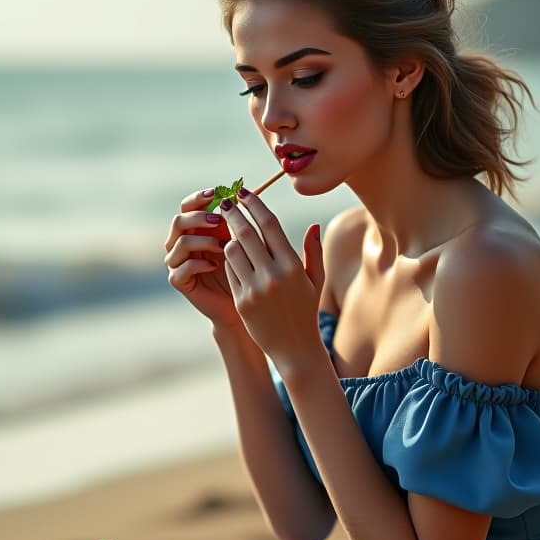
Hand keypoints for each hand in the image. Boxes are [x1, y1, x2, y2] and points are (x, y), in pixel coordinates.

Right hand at [163, 188, 240, 329]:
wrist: (240, 302)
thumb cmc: (243, 269)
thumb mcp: (240, 241)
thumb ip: (235, 221)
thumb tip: (239, 194)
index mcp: (193, 229)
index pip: (187, 206)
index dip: (198, 198)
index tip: (216, 193)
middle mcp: (180, 243)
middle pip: (179, 221)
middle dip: (199, 218)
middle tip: (219, 220)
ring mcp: (176, 262)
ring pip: (180, 243)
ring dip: (204, 241)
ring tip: (224, 246)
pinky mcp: (179, 281)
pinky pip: (182, 267)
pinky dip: (199, 264)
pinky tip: (215, 265)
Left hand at [220, 189, 324, 369]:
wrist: (293, 348)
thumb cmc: (306, 310)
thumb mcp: (315, 281)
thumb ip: (314, 251)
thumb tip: (313, 225)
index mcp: (292, 265)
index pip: (269, 224)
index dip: (254, 204)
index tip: (243, 192)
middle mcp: (272, 275)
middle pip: (246, 232)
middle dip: (233, 213)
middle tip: (225, 201)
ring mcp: (254, 289)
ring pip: (232, 250)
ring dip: (229, 238)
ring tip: (231, 233)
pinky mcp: (241, 301)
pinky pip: (229, 271)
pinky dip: (230, 260)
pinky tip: (233, 257)